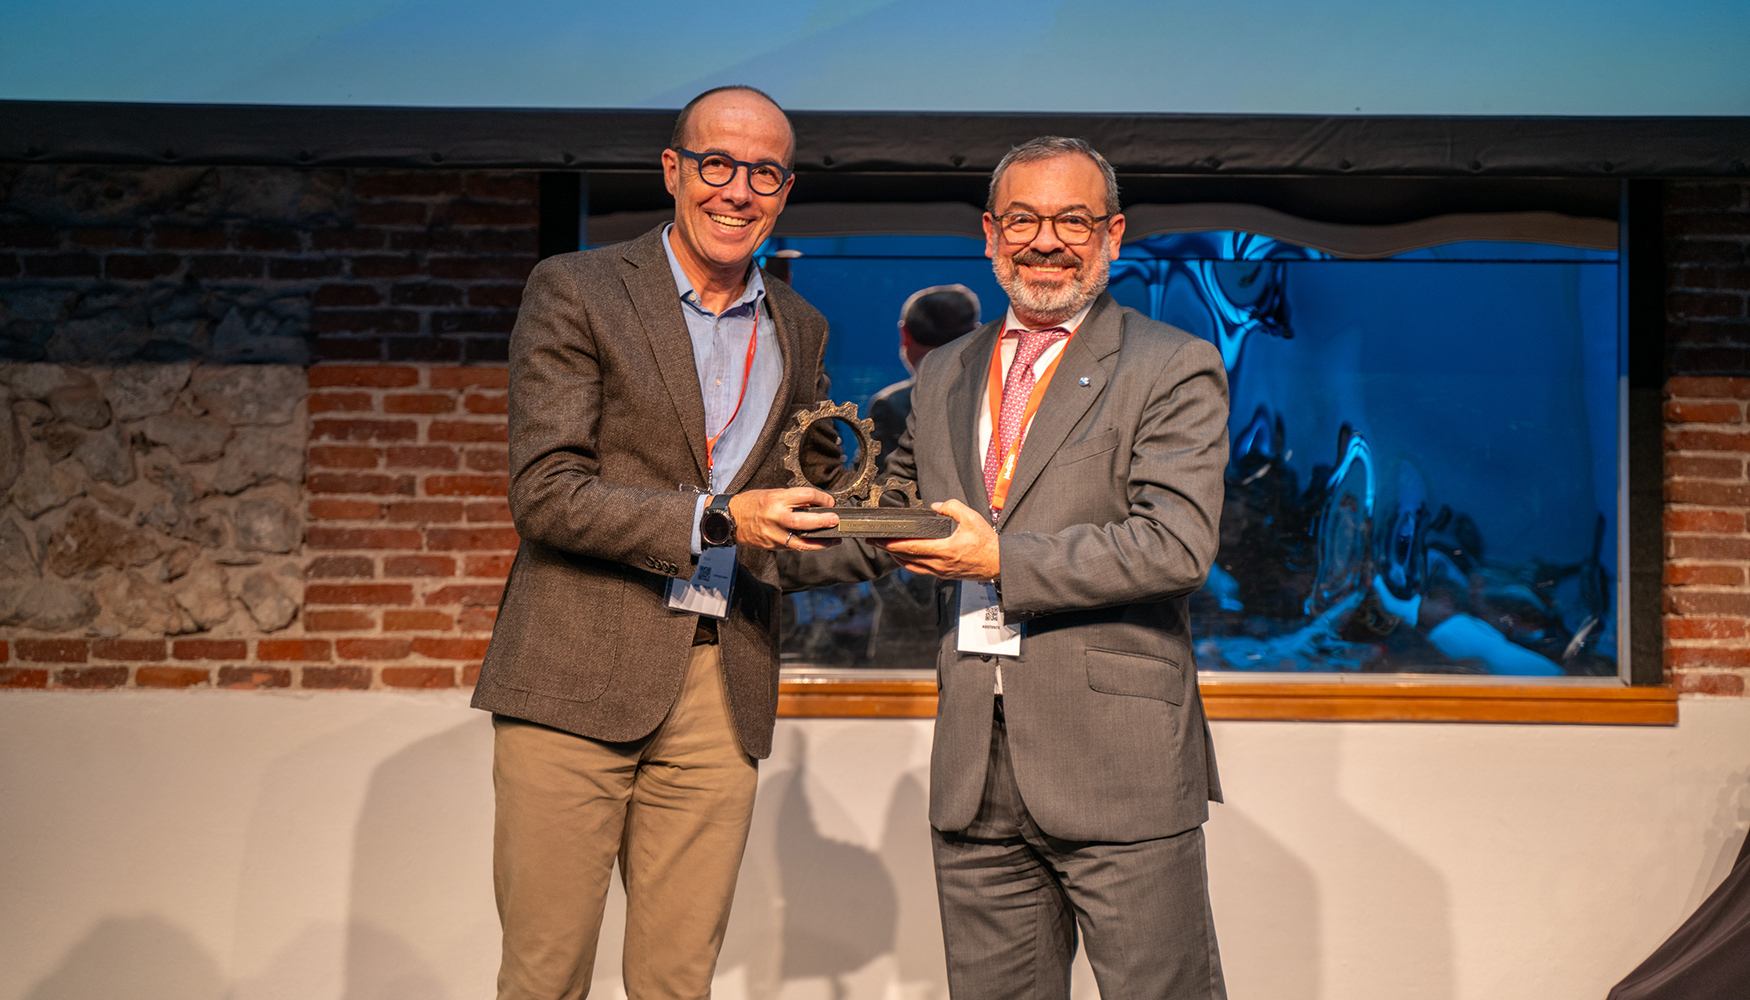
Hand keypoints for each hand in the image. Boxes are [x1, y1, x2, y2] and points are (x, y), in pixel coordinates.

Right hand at [729, 488, 839, 550]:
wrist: (729, 519)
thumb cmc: (751, 503)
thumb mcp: (772, 493)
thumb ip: (792, 500)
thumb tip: (813, 505)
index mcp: (775, 499)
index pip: (804, 496)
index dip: (821, 498)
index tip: (829, 501)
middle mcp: (775, 517)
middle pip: (803, 522)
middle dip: (822, 522)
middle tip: (835, 520)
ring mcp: (773, 534)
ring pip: (801, 542)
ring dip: (820, 542)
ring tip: (834, 539)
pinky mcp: (773, 545)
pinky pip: (794, 546)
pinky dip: (808, 545)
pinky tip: (818, 543)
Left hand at [875, 499, 998, 579]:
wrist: (999, 563)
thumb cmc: (987, 543)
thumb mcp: (972, 518)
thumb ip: (952, 507)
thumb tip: (936, 506)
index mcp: (945, 550)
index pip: (912, 547)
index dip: (892, 543)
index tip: (880, 539)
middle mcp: (940, 564)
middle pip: (906, 558)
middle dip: (887, 549)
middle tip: (874, 541)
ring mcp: (941, 572)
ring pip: (911, 566)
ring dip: (897, 557)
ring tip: (886, 548)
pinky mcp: (943, 575)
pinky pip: (920, 570)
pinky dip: (909, 562)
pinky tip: (906, 555)